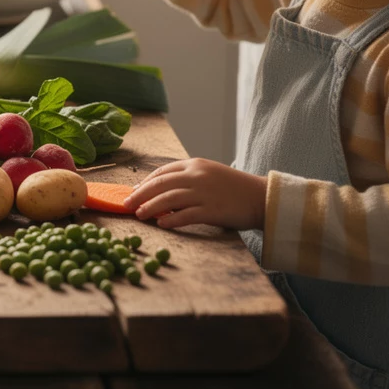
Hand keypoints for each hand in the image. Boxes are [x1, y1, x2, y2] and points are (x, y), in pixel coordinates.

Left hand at [124, 158, 266, 230]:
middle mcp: (197, 175)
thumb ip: (187, 179)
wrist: (263, 197)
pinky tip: (161, 225)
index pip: (162, 171)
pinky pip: (185, 216)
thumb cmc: (235, 188)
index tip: (134, 191)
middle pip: (159, 184)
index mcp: (195, 164)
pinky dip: (170, 220)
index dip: (145, 182)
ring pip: (168, 199)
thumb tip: (161, 192)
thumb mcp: (209, 175)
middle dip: (139, 194)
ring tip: (139, 215)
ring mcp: (204, 193)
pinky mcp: (212, 210)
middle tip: (126, 204)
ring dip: (150, 208)